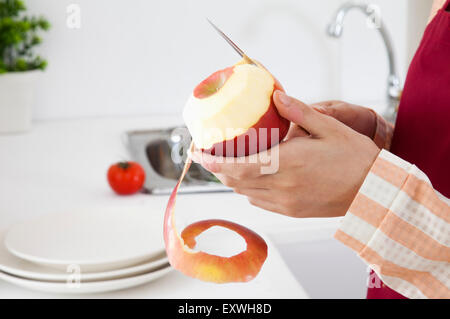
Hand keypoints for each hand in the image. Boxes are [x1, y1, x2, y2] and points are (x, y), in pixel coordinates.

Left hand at [191, 91, 379, 217]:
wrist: (373, 192)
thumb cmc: (355, 159)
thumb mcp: (330, 128)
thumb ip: (299, 112)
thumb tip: (276, 96)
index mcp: (287, 163)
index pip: (238, 166)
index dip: (212, 162)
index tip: (197, 153)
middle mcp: (282, 187)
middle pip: (235, 181)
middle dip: (216, 169)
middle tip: (207, 155)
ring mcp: (285, 202)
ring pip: (245, 193)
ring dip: (232, 179)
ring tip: (227, 163)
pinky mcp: (291, 211)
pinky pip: (259, 202)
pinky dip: (249, 190)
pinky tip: (253, 178)